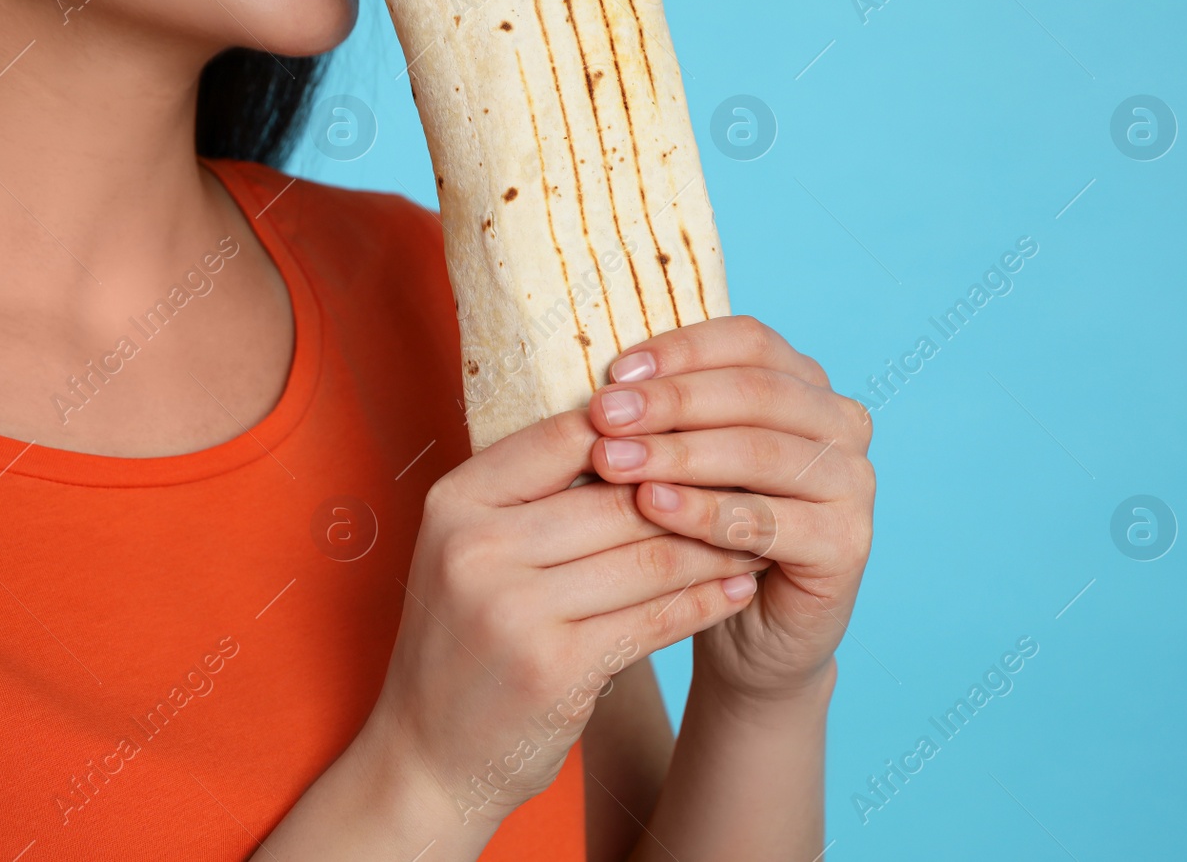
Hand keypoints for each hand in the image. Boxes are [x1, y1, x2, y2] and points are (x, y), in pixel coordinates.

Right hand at [364, 406, 761, 829]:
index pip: (567, 435)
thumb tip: (642, 430)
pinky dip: (705, 601)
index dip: (641, 431)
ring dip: (714, 545)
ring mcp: (512, 609)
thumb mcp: (472, 549)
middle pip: (617, 497)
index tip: (699, 431)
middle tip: (755, 479)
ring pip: (647, 556)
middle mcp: (476, 546)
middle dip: (695, 489)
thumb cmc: (466, 638)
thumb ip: (537, 494)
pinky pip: (655, 618)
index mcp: (456, 500)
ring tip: (759, 532)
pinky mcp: (554, 668)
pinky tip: (738, 589)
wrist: (428, 755)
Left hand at [584, 315, 874, 704]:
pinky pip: (768, 520)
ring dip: (679, 454)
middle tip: (603, 415)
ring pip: (760, 452)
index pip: (749, 341)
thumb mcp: (684, 461)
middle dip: (670, 401)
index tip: (614, 372)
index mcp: (806, 384)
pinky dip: (705, 512)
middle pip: (754, 392)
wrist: (751, 633)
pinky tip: (652, 507)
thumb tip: (601, 383)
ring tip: (613, 462)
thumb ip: (664, 415)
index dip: (681, 350)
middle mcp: (841, 423)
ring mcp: (852, 482)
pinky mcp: (847, 543)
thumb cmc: (706, 532)